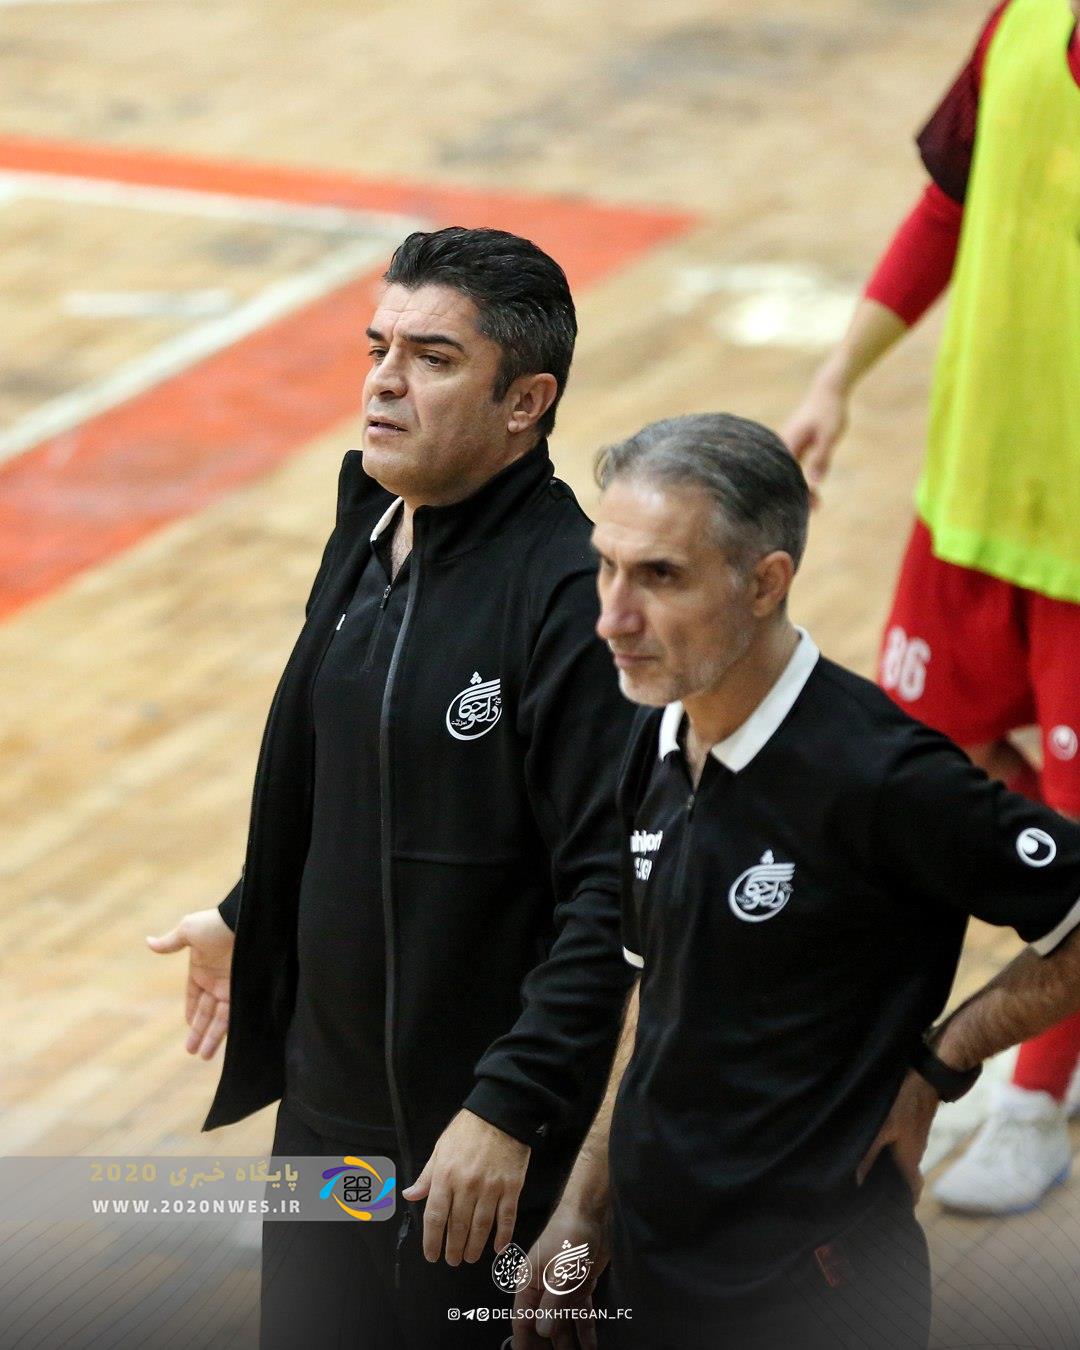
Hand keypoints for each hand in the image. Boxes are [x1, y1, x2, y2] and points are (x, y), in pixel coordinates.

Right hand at [146, 908, 233, 1058]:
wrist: (246, 919)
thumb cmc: (216, 923)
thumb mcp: (189, 931)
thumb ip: (171, 942)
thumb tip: (148, 942)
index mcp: (202, 969)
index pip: (194, 996)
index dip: (191, 1012)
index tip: (188, 1026)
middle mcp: (217, 981)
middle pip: (205, 1012)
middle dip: (199, 1032)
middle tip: (191, 1052)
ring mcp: (231, 987)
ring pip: (219, 1018)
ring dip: (211, 1038)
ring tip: (203, 1057)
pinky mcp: (244, 991)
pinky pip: (233, 1015)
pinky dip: (226, 1031)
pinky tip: (222, 1046)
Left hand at [402, 1110, 530, 1264]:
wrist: (500, 1113)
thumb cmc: (466, 1130)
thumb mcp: (440, 1148)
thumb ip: (426, 1176)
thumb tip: (409, 1195)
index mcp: (446, 1175)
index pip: (435, 1216)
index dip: (432, 1240)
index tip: (431, 1255)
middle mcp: (467, 1185)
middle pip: (458, 1226)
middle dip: (453, 1248)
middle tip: (452, 1260)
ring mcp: (491, 1187)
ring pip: (481, 1226)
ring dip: (474, 1246)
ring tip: (470, 1257)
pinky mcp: (512, 1187)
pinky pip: (507, 1217)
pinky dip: (503, 1235)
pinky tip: (498, 1247)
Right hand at [512, 1204, 607, 1349]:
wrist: (592, 1213)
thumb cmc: (570, 1233)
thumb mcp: (561, 1270)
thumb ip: (553, 1302)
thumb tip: (544, 1331)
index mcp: (529, 1283)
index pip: (522, 1321)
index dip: (524, 1344)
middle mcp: (542, 1289)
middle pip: (541, 1327)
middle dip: (547, 1347)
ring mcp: (560, 1289)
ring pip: (561, 1324)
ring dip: (568, 1344)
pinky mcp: (577, 1287)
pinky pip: (579, 1314)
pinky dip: (584, 1330)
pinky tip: (590, 1345)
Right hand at [781, 376, 847, 505]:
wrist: (828, 390)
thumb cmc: (829, 412)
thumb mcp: (829, 436)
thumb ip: (821, 459)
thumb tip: (814, 484)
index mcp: (788, 445)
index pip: (788, 476)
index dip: (798, 493)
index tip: (812, 506)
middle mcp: (784, 447)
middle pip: (786, 477)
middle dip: (798, 494)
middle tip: (815, 510)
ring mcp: (788, 446)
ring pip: (790, 473)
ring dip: (801, 487)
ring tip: (815, 505)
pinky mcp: (795, 445)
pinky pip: (795, 466)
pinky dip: (802, 478)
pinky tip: (811, 489)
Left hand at [857, 1068, 939, 1201]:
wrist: (929, 1074)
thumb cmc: (905, 1101)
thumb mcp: (882, 1128)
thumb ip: (868, 1154)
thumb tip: (855, 1180)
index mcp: (910, 1159)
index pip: (913, 1192)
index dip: (903, 1205)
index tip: (887, 1213)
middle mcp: (915, 1152)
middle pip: (905, 1178)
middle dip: (890, 1187)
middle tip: (868, 1192)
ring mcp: (913, 1138)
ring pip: (900, 1160)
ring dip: (886, 1167)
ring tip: (862, 1169)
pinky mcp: (910, 1124)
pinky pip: (898, 1145)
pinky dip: (886, 1150)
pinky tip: (870, 1143)